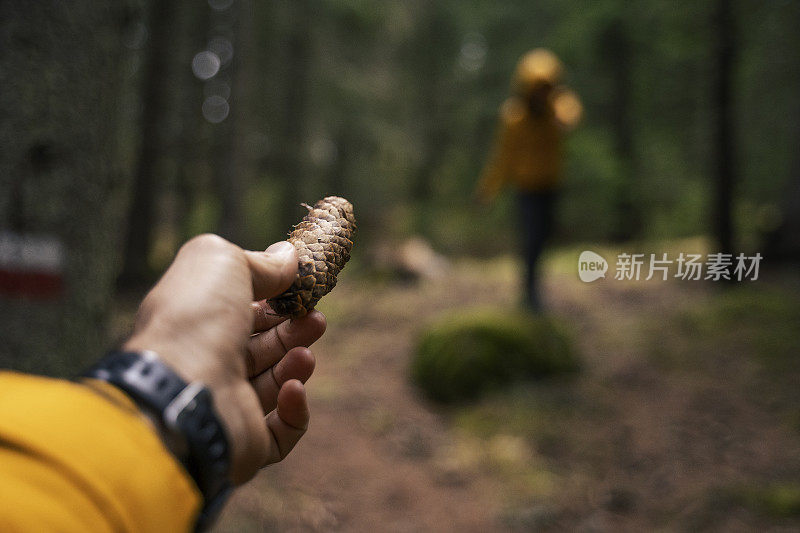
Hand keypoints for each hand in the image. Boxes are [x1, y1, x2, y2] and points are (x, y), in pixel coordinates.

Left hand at [122, 234, 325, 483]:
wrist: (183, 390)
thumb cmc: (195, 319)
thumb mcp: (222, 261)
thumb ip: (258, 260)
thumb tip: (288, 256)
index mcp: (195, 323)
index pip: (241, 312)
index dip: (274, 299)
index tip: (302, 288)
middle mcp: (206, 365)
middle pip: (261, 347)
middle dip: (293, 331)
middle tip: (316, 319)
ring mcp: (224, 407)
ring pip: (274, 386)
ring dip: (296, 365)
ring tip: (305, 354)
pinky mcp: (244, 444)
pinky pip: (281, 432)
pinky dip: (296, 410)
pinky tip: (295, 389)